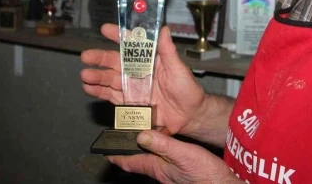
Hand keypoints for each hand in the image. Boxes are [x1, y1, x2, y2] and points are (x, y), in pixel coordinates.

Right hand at [81, 24, 205, 135]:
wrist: (189, 116)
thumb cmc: (187, 89)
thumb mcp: (178, 68)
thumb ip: (168, 50)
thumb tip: (163, 28)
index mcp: (149, 60)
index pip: (132, 45)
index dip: (119, 36)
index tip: (106, 29)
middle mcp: (138, 72)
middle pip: (115, 62)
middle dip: (100, 58)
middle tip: (86, 55)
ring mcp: (132, 87)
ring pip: (110, 79)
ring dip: (97, 76)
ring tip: (85, 75)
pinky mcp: (129, 103)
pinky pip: (112, 96)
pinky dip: (99, 92)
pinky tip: (89, 88)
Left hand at [109, 130, 239, 183]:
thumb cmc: (206, 175)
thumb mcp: (184, 155)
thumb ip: (163, 144)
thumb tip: (141, 135)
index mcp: (158, 168)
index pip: (130, 161)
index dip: (116, 155)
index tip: (105, 149)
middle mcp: (162, 172)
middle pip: (138, 162)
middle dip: (127, 153)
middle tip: (118, 142)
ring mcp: (171, 174)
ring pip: (150, 161)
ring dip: (141, 152)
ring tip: (137, 141)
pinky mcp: (181, 173)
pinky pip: (163, 162)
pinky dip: (157, 153)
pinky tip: (162, 149)